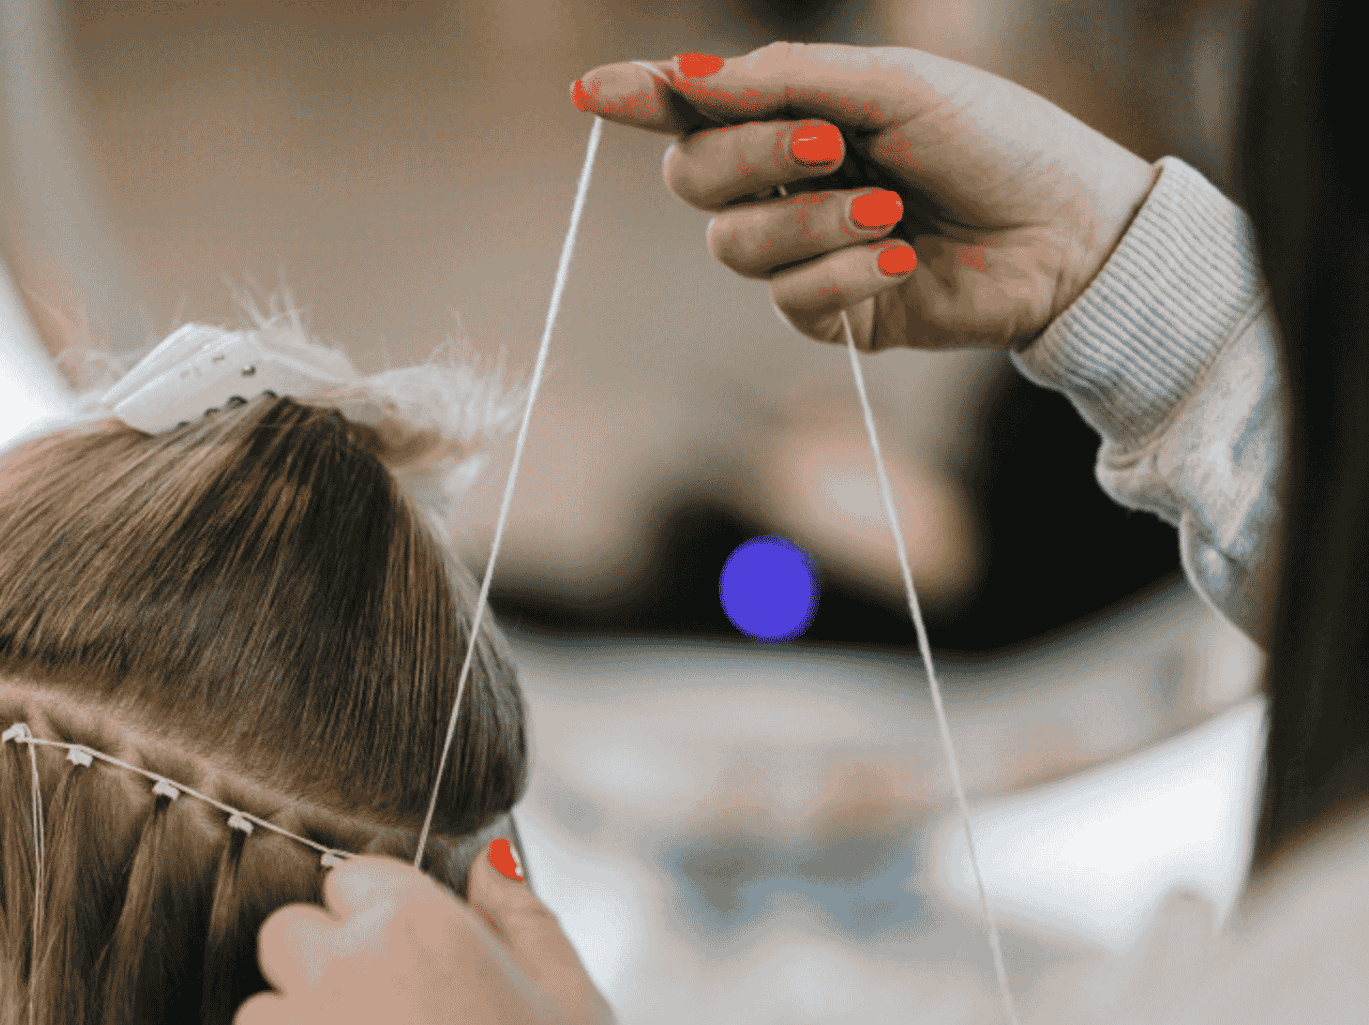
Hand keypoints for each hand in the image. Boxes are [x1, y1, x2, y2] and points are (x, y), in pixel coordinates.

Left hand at [224, 844, 640, 1024]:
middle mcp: (338, 971)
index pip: (353, 879)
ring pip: (260, 1017)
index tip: (410, 964)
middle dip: (324, 967)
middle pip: (288, 936)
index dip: (382, 919)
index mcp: (412, 925)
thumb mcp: (574, 998)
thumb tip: (488, 866)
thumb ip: (522, 917)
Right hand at [572, 42, 1158, 350]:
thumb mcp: (891, 87)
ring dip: (811, 221)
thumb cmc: (994, 140)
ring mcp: (803, 252)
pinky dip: (843, 272)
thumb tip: (683, 78)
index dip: (639, 99)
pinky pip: (790, 301)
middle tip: (828, 142)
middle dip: (750, 156)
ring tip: (891, 210)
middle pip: (693, 179)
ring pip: (735, 246)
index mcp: (797, 111)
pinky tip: (900, 257)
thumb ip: (786, 80)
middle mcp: (786, 181)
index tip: (589, 92)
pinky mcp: (832, 314)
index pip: (695, 108)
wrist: (1067, 231)